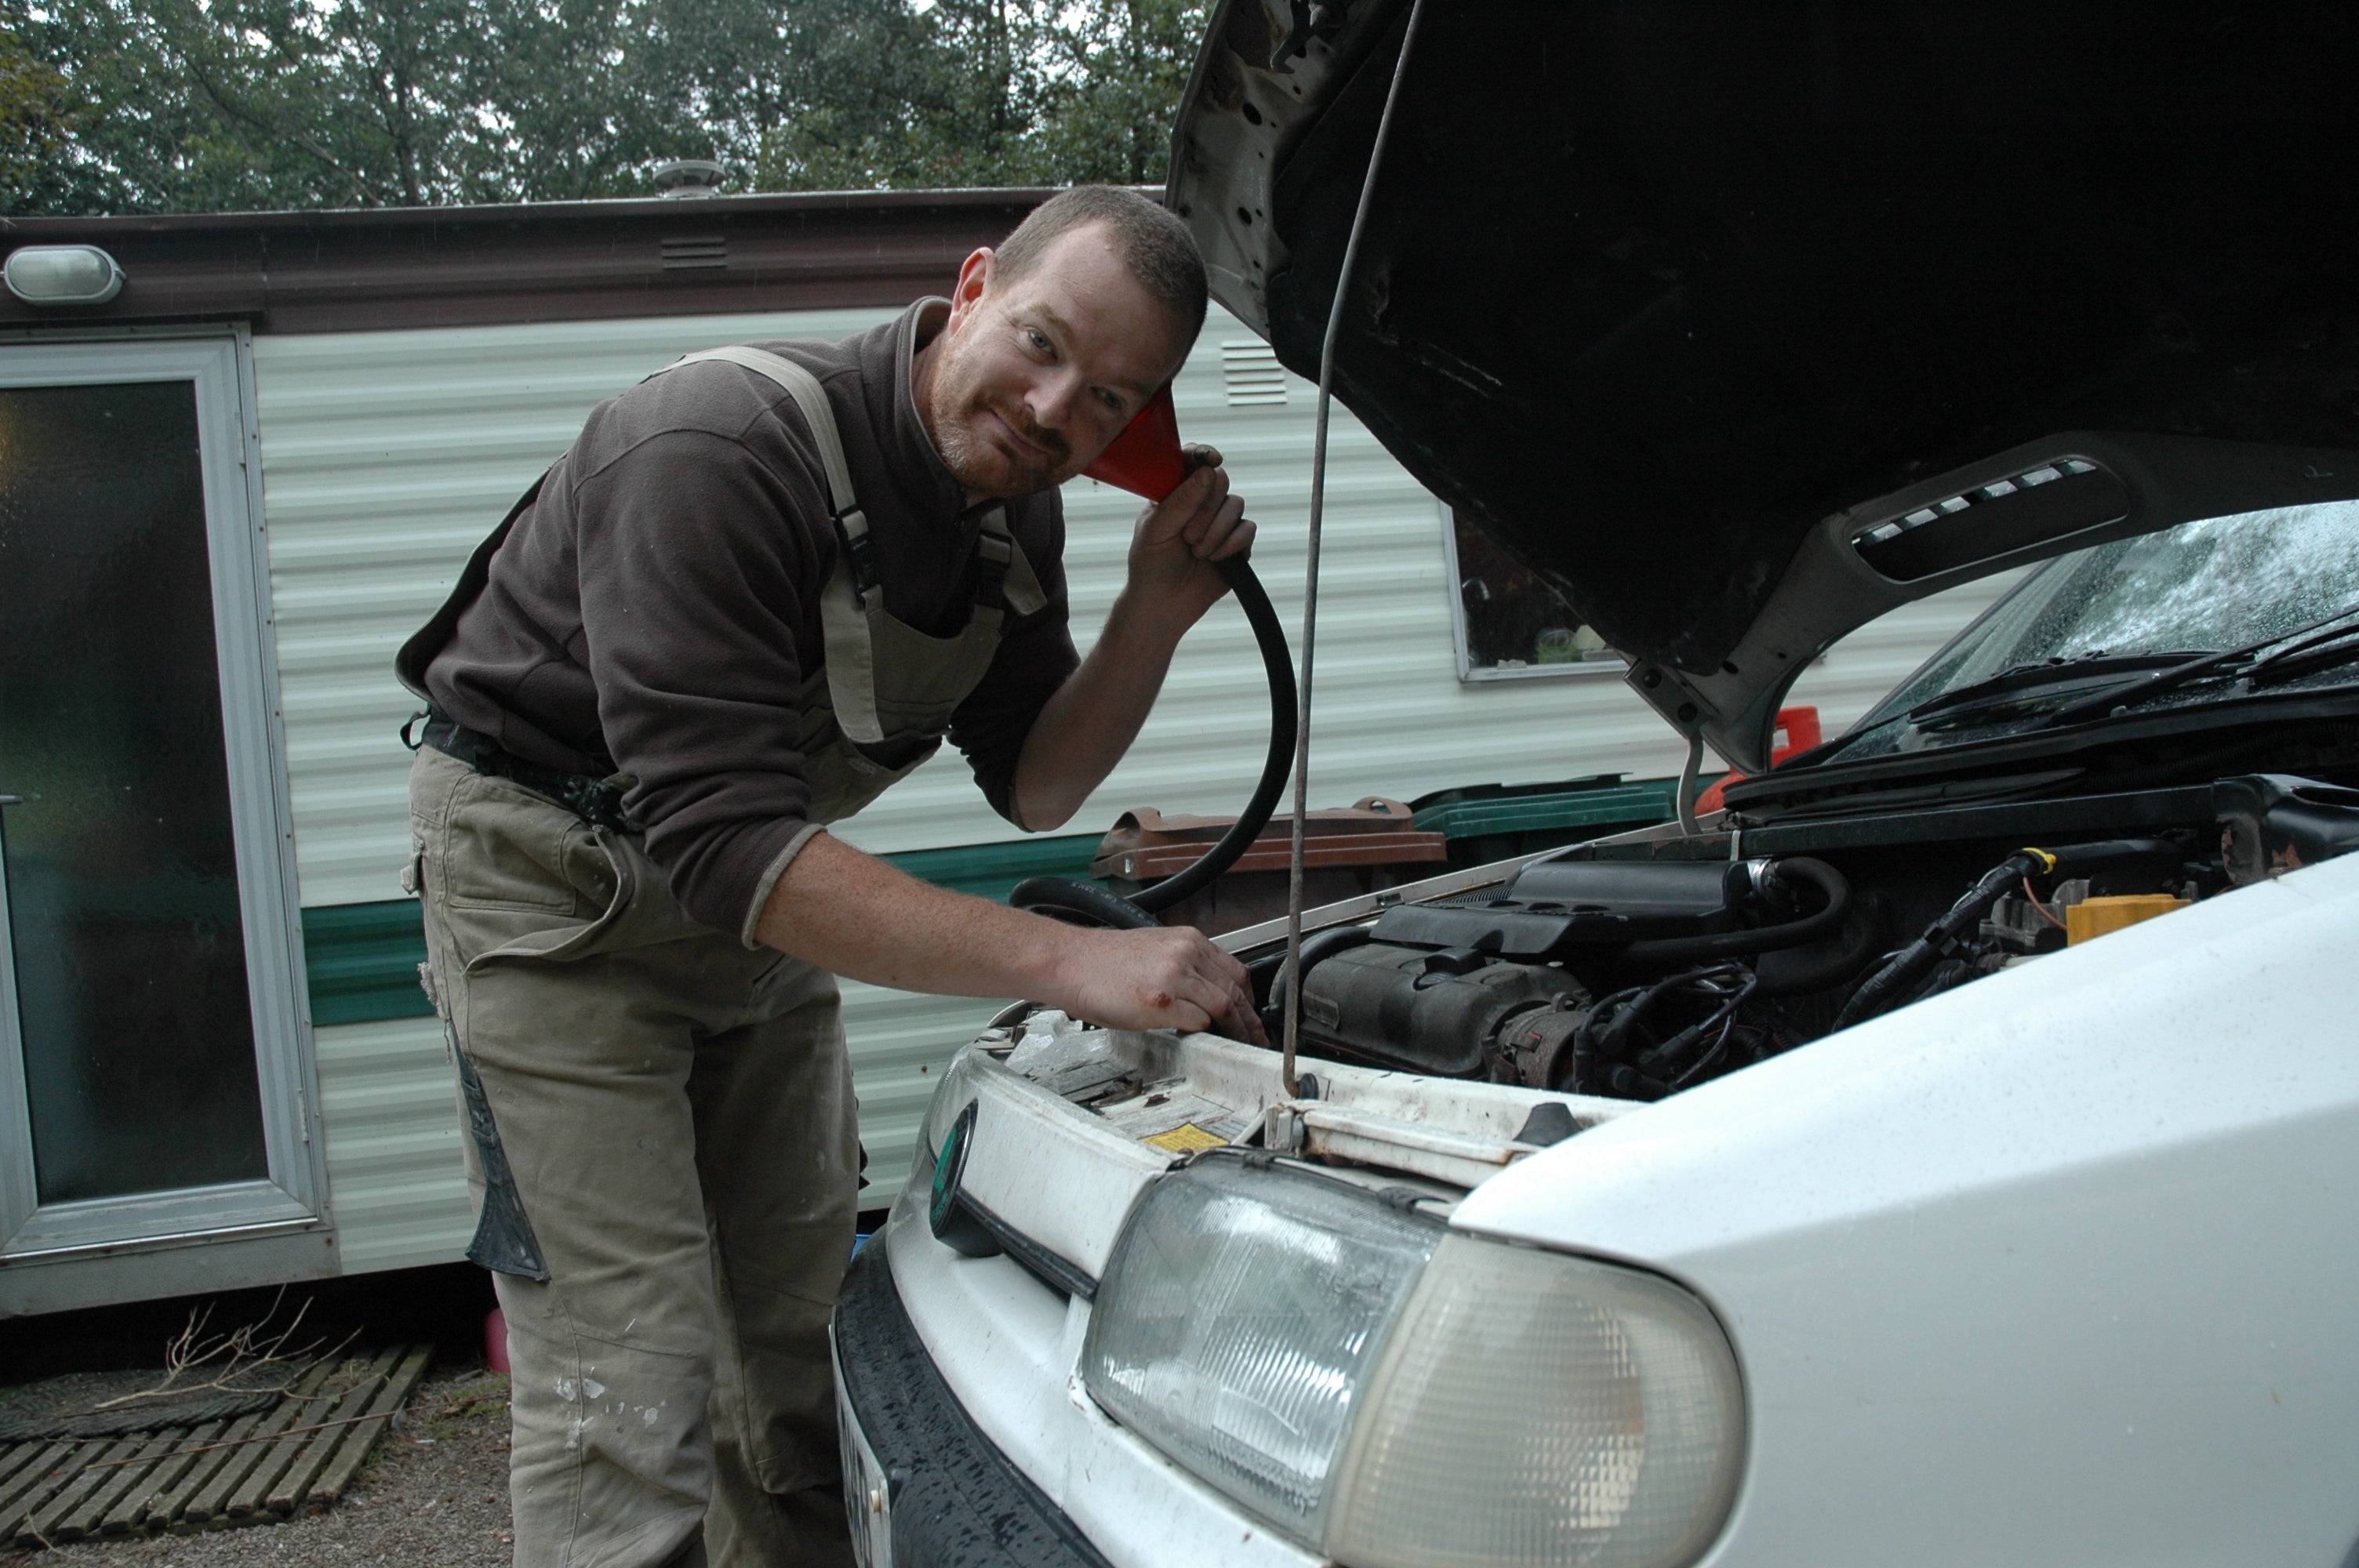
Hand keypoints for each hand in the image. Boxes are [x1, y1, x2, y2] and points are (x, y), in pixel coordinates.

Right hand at [1053, 923, 1268, 1045]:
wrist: (1070, 962)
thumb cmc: (1103, 962)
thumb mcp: (1156, 950)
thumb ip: (1186, 966)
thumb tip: (1208, 993)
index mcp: (1188, 939)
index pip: (1235, 971)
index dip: (1249, 999)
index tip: (1252, 1015)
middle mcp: (1186, 953)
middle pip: (1234, 991)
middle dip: (1249, 1020)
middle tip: (1256, 1038)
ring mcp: (1175, 976)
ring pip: (1222, 1006)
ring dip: (1233, 1030)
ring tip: (1238, 1045)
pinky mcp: (1162, 1000)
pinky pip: (1197, 1021)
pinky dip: (1203, 1032)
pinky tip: (1201, 1039)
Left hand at [1121, 445, 1255, 633]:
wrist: (1164, 604)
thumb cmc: (1150, 565)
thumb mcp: (1156, 529)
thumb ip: (1181, 500)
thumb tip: (1208, 472)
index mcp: (1175, 492)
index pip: (1193, 460)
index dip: (1204, 455)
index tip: (1211, 460)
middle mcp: (1200, 502)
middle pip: (1220, 480)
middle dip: (1207, 508)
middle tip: (1188, 535)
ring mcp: (1220, 521)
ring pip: (1236, 504)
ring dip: (1217, 530)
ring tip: (1197, 551)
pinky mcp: (1236, 543)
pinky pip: (1248, 529)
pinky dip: (1233, 543)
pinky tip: (1216, 558)